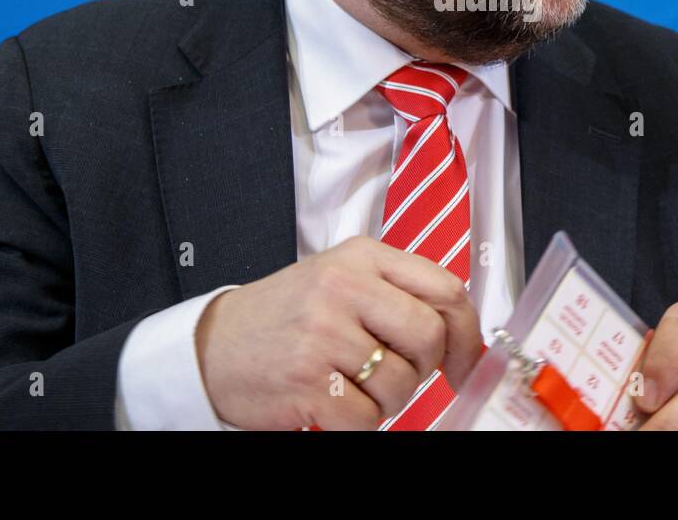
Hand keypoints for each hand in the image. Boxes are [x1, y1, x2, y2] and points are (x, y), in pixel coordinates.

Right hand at [194, 236, 481, 429]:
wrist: (212, 346)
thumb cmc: (283, 316)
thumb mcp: (340, 279)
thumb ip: (395, 291)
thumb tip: (458, 332)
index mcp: (361, 256)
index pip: (444, 288)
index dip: (465, 332)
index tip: (464, 360)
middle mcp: (344, 286)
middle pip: (428, 336)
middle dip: (423, 369)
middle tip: (396, 374)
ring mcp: (324, 332)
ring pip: (400, 383)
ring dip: (386, 400)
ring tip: (352, 385)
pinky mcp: (308, 380)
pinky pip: (366, 417)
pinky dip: (357, 421)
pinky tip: (333, 401)